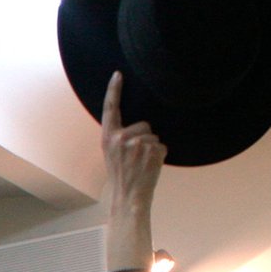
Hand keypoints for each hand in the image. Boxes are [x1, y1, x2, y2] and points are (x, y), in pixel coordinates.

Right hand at [100, 72, 165, 212]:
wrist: (128, 197)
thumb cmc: (121, 176)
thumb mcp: (112, 154)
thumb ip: (119, 137)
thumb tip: (138, 125)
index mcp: (108, 138)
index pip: (110, 108)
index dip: (113, 90)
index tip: (118, 74)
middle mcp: (120, 138)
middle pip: (144, 124)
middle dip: (144, 138)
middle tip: (136, 159)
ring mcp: (137, 144)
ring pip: (154, 136)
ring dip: (153, 149)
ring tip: (142, 165)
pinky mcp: (152, 150)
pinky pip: (162, 146)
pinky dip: (160, 156)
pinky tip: (150, 167)